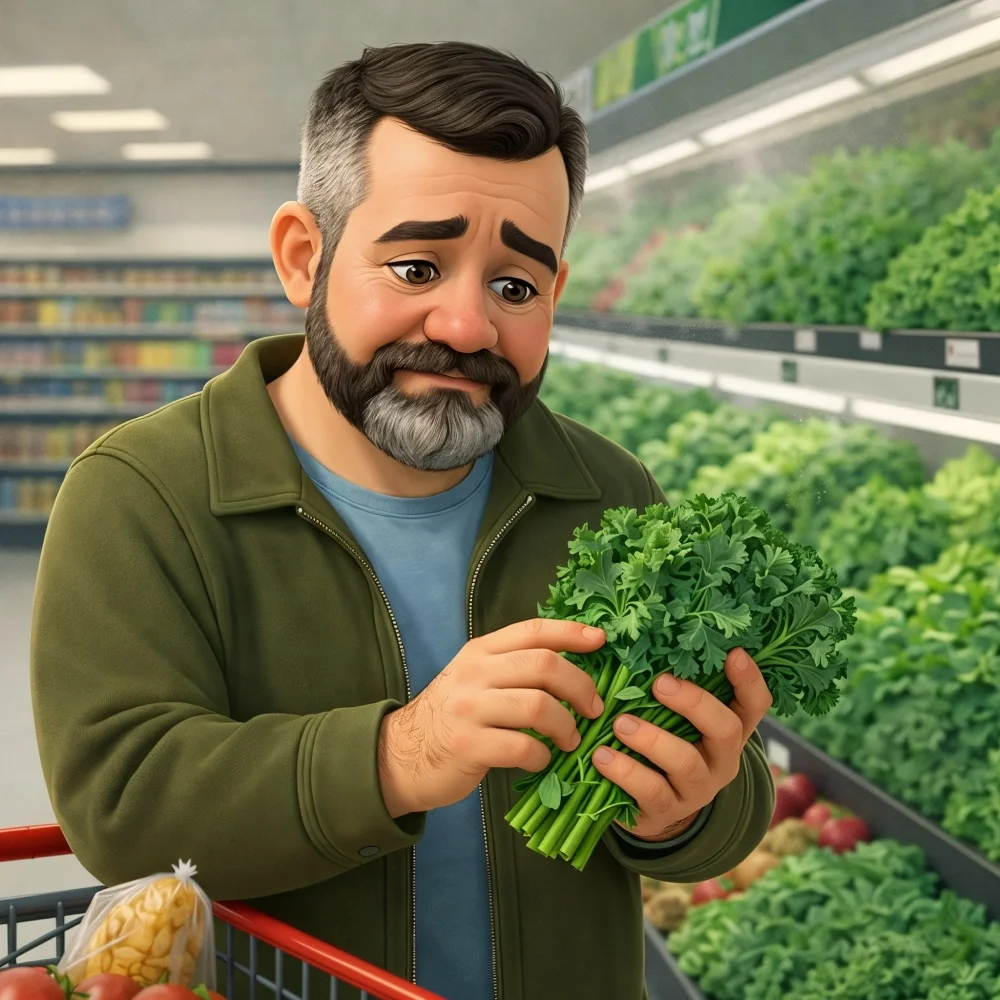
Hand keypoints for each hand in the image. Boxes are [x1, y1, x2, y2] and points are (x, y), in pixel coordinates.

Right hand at [378, 619, 606, 817]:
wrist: (401, 755)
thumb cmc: (451, 717)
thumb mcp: (474, 679)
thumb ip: (512, 667)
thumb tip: (571, 668)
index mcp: (480, 651)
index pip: (532, 630)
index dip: (570, 632)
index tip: (599, 640)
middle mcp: (475, 673)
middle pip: (544, 666)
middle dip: (580, 687)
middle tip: (593, 708)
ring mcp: (469, 708)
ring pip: (538, 706)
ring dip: (566, 726)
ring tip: (570, 739)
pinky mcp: (468, 745)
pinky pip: (522, 746)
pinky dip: (542, 755)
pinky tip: (540, 759)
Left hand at [591, 648, 772, 841]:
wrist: (652, 806)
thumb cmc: (664, 741)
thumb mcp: (676, 717)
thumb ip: (673, 687)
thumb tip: (646, 637)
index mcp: (729, 729)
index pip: (755, 704)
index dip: (750, 679)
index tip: (733, 652)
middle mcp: (723, 759)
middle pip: (727, 729)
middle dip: (694, 703)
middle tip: (660, 683)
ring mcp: (698, 788)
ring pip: (686, 762)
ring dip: (651, 739)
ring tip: (620, 723)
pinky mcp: (668, 810)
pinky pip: (651, 791)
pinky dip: (624, 771)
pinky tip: (600, 755)